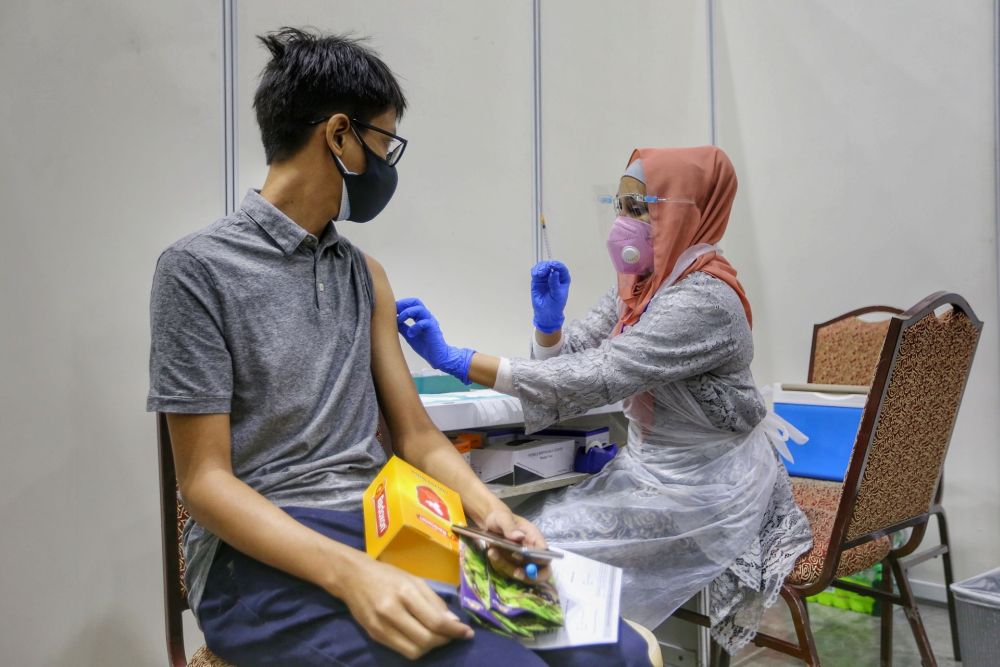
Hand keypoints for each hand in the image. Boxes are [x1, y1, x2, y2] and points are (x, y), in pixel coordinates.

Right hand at [339, 558, 473, 659]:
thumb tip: (453, 622)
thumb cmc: (388, 575)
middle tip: (453, 635)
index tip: (467, 633)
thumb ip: (434, 601)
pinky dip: (416, 648)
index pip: (435, 621)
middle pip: (426, 639)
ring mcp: (381, 626)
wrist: (352, 576)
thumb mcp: (414, 579)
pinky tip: (422, 639)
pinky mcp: (374, 635)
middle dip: (445, 641)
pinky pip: (402, 650)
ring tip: (437, 637)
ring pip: (415, 650)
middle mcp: (392, 611)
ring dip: (431, 647)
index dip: (455, 631)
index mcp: (405, 592)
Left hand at [396, 298, 473, 383]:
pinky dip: (415, 327)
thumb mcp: (410, 335)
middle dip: (404, 304)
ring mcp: (430, 321)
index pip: (411, 304)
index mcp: (420, 318)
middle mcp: (426, 317)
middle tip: (395, 310)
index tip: (391, 309)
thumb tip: (392, 321)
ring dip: (407, 312)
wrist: (437, 357)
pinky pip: (424, 322)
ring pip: (420, 309)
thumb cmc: (425, 346)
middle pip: (416, 302)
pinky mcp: (433, 328)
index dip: (401, 304)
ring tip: (400, 320)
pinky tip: (410, 334)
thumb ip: (403, 328)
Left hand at [479, 505, 552, 583]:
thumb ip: (510, 526)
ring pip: (521, 574)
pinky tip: (491, 553)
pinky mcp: (511, 565)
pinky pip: (507, 571)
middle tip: (516, 573)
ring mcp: (522, 560)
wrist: (489, 522)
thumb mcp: (502, 518)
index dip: (540, 561)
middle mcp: (532, 552)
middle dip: (528, 575)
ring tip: (493, 552)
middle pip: (541, 571)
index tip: (528, 563)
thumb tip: (520, 536)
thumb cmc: (500, 518)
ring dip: (507, 567)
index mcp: (535, 538)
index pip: (546, 554)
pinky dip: (499, 565)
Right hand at [530, 261, 569, 333]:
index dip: (557, 265)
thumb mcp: (557, 294)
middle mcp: (554, 276)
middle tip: (543, 270)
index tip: (552, 265)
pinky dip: (535, 271)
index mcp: (563, 278)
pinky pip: (535, 273)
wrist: (546, 313)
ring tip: (538, 273)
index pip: (561, 268)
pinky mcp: (537, 281)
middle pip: (551, 266)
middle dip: (546, 266)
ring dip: (540, 267)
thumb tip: (554, 272)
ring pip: (542, 267)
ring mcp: (545, 277)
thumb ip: (555, 283)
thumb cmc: (555, 304)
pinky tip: (535, 274)